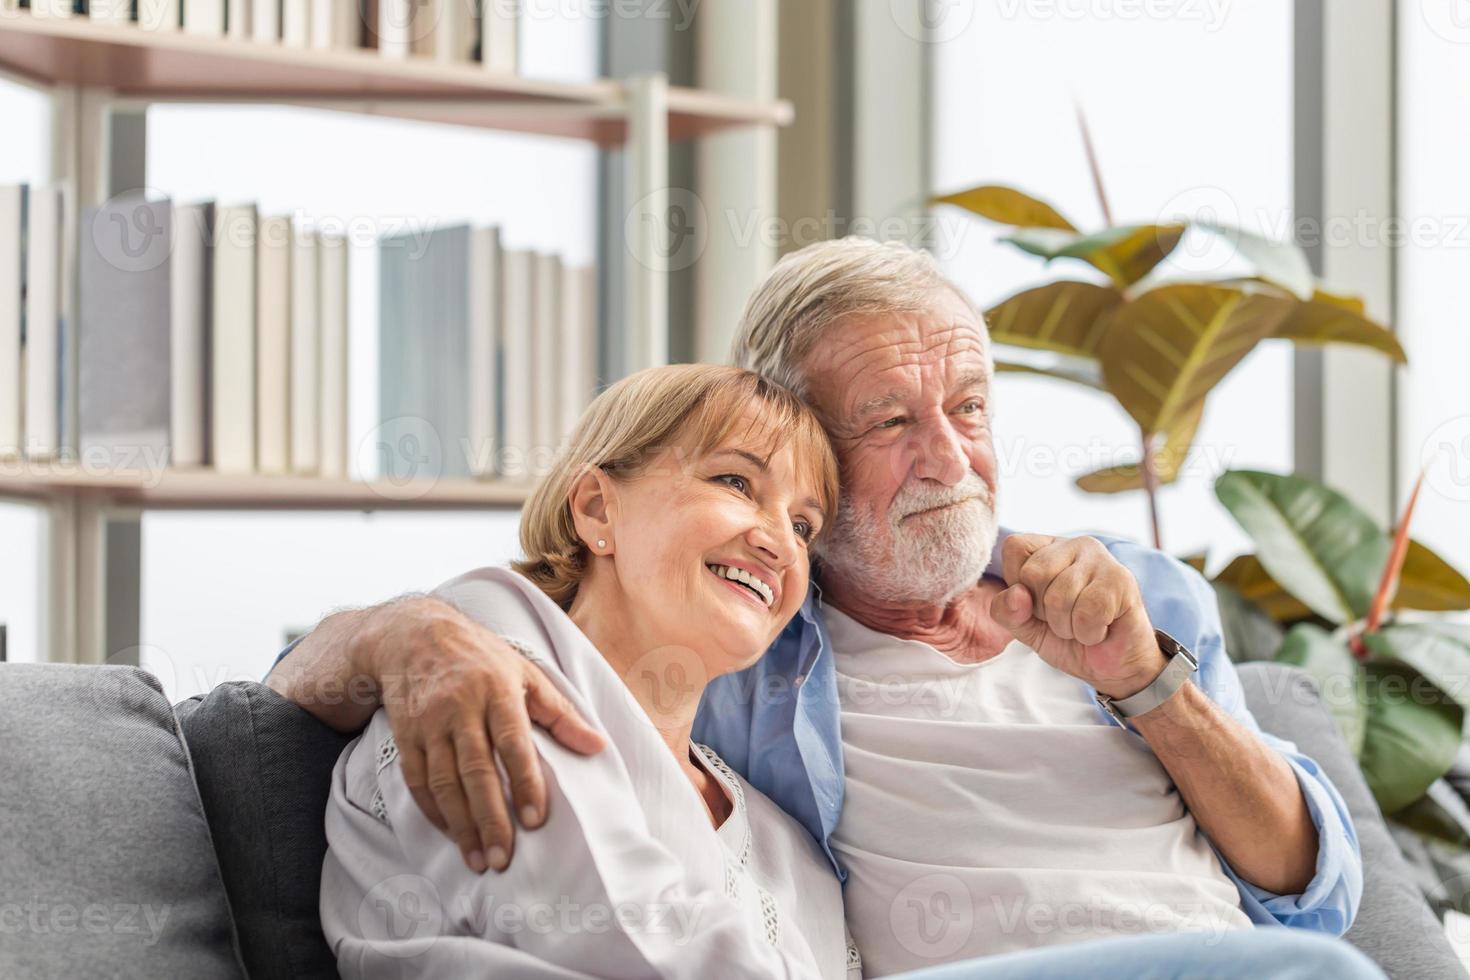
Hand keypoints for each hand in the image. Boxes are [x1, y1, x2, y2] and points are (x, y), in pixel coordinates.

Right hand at [358, 597, 606, 872]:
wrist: (414, 636)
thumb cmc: (481, 658)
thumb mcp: (526, 673)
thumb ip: (561, 714)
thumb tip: (598, 746)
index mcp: (497, 691)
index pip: (513, 743)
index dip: (525, 782)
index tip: (536, 820)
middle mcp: (460, 709)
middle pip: (476, 770)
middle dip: (490, 818)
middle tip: (503, 858)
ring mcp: (429, 723)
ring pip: (443, 782)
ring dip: (461, 825)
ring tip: (479, 859)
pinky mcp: (405, 735)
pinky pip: (417, 780)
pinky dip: (434, 811)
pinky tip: (452, 834)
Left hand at [988, 534, 1166, 699]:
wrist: (1115, 666)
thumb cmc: (1070, 639)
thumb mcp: (1027, 628)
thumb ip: (1008, 612)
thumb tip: (1016, 594)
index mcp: (1048, 548)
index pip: (1014, 548)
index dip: (1018, 586)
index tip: (1040, 604)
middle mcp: (1075, 545)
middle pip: (1033, 573)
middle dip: (1043, 611)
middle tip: (1065, 619)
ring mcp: (1101, 559)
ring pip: (1059, 596)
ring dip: (1066, 626)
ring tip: (1083, 625)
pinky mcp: (1121, 580)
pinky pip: (1087, 612)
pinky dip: (1088, 633)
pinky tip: (1101, 629)